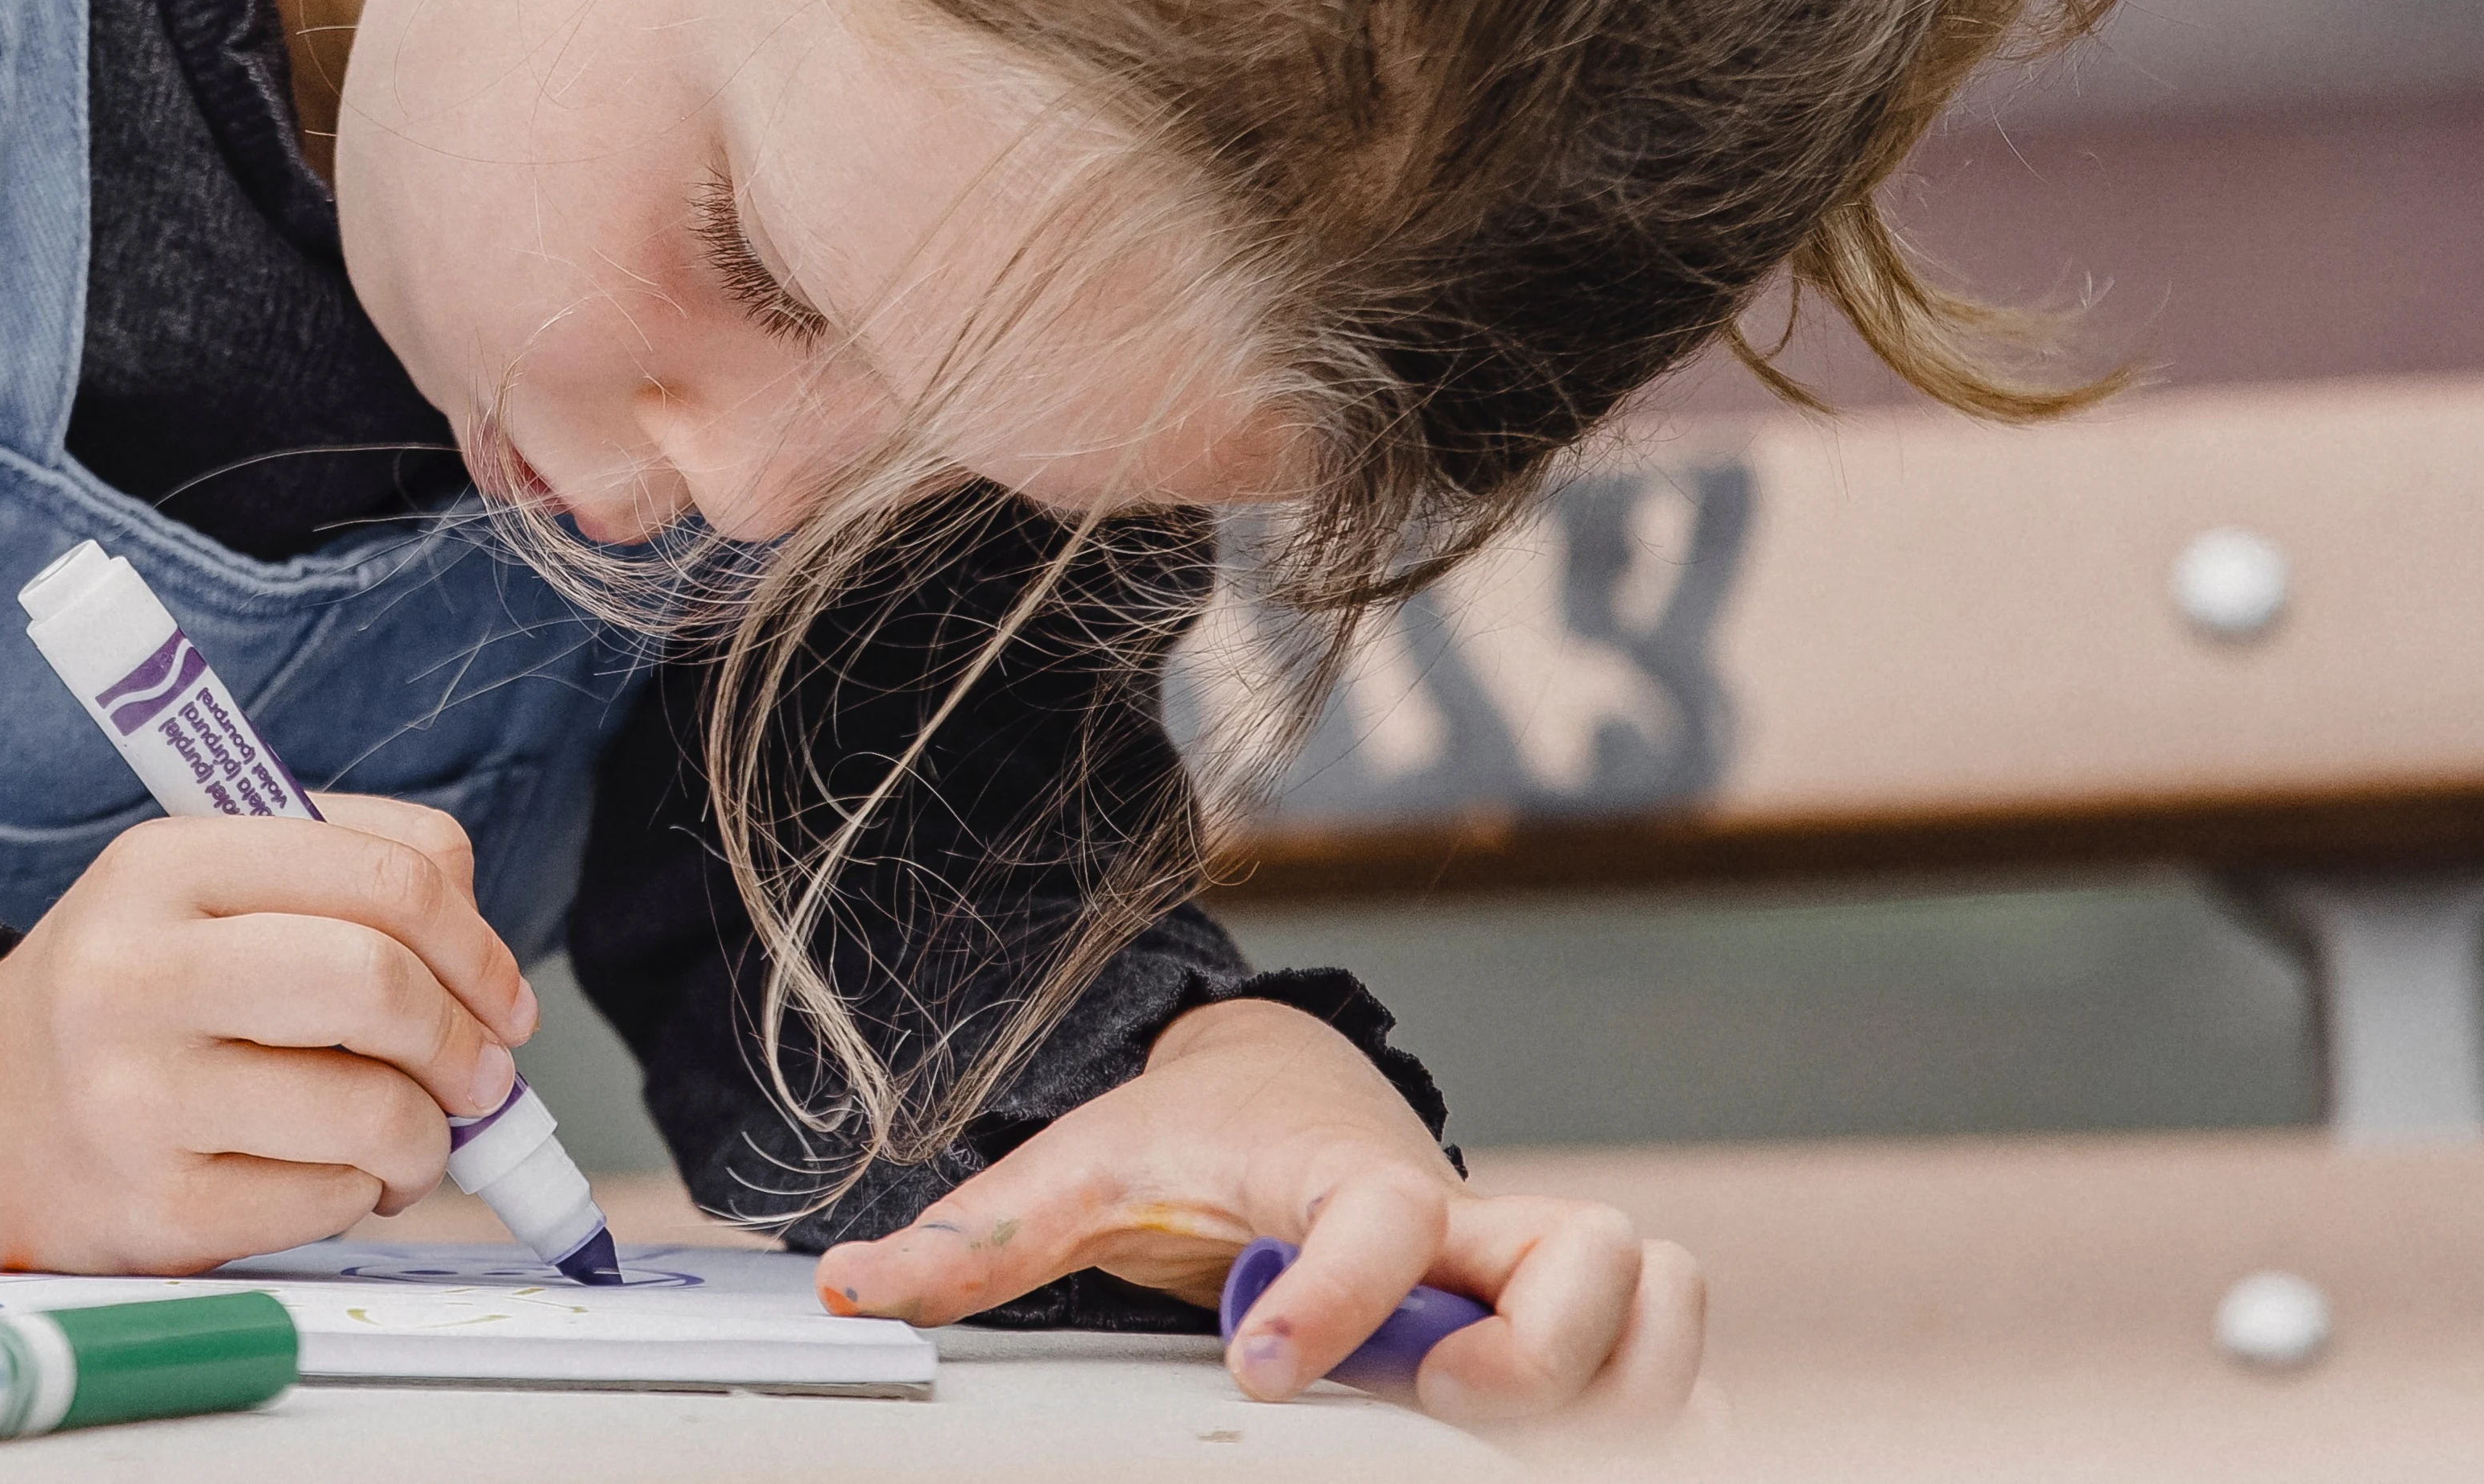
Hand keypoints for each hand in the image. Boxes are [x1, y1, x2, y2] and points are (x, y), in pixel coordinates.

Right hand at [0, 793, 539, 1273]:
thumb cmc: (130, 996)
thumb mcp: (198, 893)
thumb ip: (339, 879)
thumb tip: (487, 965)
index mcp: (164, 865)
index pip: (383, 874)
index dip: (476, 942)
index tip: (501, 997)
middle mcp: (138, 972)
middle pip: (381, 982)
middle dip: (465, 1042)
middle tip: (479, 1076)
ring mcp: (138, 1098)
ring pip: (374, 1110)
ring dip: (425, 1136)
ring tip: (403, 1136)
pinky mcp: (155, 1211)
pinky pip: (330, 1200)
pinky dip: (359, 1194)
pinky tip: (324, 1177)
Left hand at [813, 998, 1710, 1436]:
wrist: (1274, 1087)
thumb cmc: (1185, 1143)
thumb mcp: (1072, 1177)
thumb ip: (974, 1242)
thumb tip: (853, 1285)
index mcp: (1334, 1171)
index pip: (1376, 1219)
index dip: (1343, 1302)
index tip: (1267, 1366)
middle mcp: (1454, 1209)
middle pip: (1580, 1258)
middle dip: (1521, 1350)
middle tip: (1416, 1397)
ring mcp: (1519, 1256)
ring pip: (1659, 1290)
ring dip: (1612, 1370)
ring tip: (1493, 1419)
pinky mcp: (1560, 1305)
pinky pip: (1680, 1352)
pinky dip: (1670, 1401)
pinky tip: (1602, 1445)